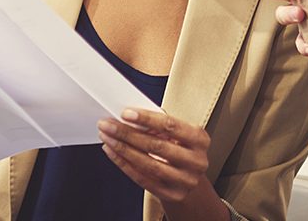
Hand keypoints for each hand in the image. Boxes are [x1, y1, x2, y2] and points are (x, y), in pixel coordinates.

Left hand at [97, 108, 212, 205]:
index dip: (146, 119)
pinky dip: (124, 165)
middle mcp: (196, 161)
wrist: (190, 180)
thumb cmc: (181, 149)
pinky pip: (143, 179)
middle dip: (127, 134)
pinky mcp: (172, 194)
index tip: (126, 113)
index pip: (170, 125)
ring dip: (123, 149)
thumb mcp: (178, 135)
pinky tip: (113, 153)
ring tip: (107, 138)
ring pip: (148, 164)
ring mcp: (185, 180)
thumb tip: (130, 118)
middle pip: (156, 145)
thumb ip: (159, 126)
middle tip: (107, 125)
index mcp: (199, 139)